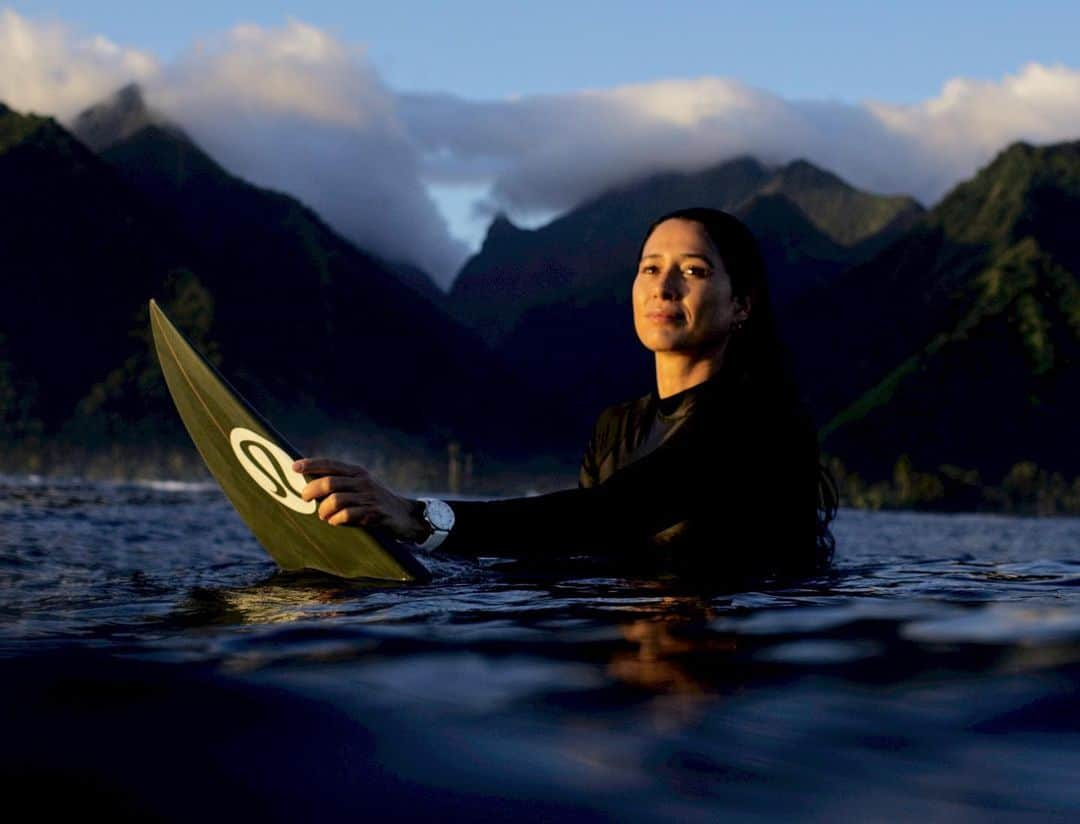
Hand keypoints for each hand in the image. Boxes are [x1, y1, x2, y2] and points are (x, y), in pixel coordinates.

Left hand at [293, 458, 429, 542]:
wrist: (406, 516)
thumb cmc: (375, 501)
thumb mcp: (361, 486)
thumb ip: (341, 484)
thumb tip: (308, 485)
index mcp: (357, 472)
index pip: (330, 464)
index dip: (311, 464)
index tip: (293, 467)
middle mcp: (362, 481)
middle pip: (328, 483)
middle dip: (311, 491)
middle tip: (304, 499)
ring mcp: (368, 497)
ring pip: (334, 501)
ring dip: (323, 510)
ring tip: (323, 516)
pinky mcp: (373, 513)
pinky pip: (346, 516)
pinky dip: (336, 520)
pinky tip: (335, 522)